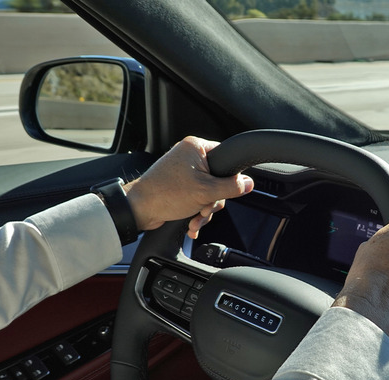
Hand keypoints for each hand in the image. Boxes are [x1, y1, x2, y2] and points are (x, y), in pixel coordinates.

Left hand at [123, 136, 253, 238]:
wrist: (139, 209)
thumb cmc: (165, 194)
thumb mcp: (206, 192)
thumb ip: (231, 187)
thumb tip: (249, 183)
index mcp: (196, 148)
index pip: (226, 158)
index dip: (229, 177)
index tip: (227, 190)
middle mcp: (190, 156)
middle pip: (219, 179)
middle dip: (213, 200)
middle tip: (205, 208)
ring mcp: (184, 171)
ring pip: (209, 192)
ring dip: (205, 209)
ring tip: (196, 219)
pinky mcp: (179, 185)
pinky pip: (198, 197)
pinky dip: (196, 211)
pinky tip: (192, 223)